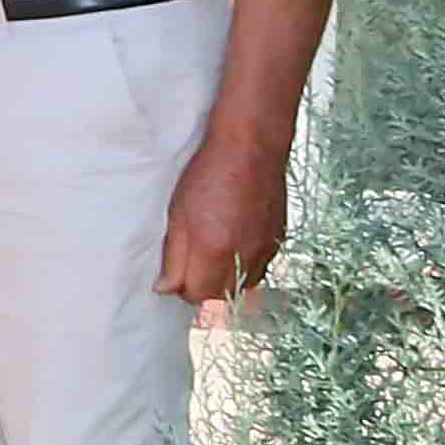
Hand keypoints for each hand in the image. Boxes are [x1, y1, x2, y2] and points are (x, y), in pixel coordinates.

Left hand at [158, 133, 291, 306]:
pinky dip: (244, 268)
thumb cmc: (208, 175)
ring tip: (212, 253)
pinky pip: (260, 270)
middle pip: (220, 296)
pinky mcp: (278, 242)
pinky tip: (233, 246)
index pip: (197, 295)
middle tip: (191, 263)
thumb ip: (173, 257)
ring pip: (242, 287)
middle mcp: (244, 257)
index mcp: (215, 251)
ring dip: (225, 280)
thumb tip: (165, 289)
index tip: (175, 274)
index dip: (182, 288)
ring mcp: (265, 251)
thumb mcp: (177, 214)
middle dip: (203, 286)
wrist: (250, 149)